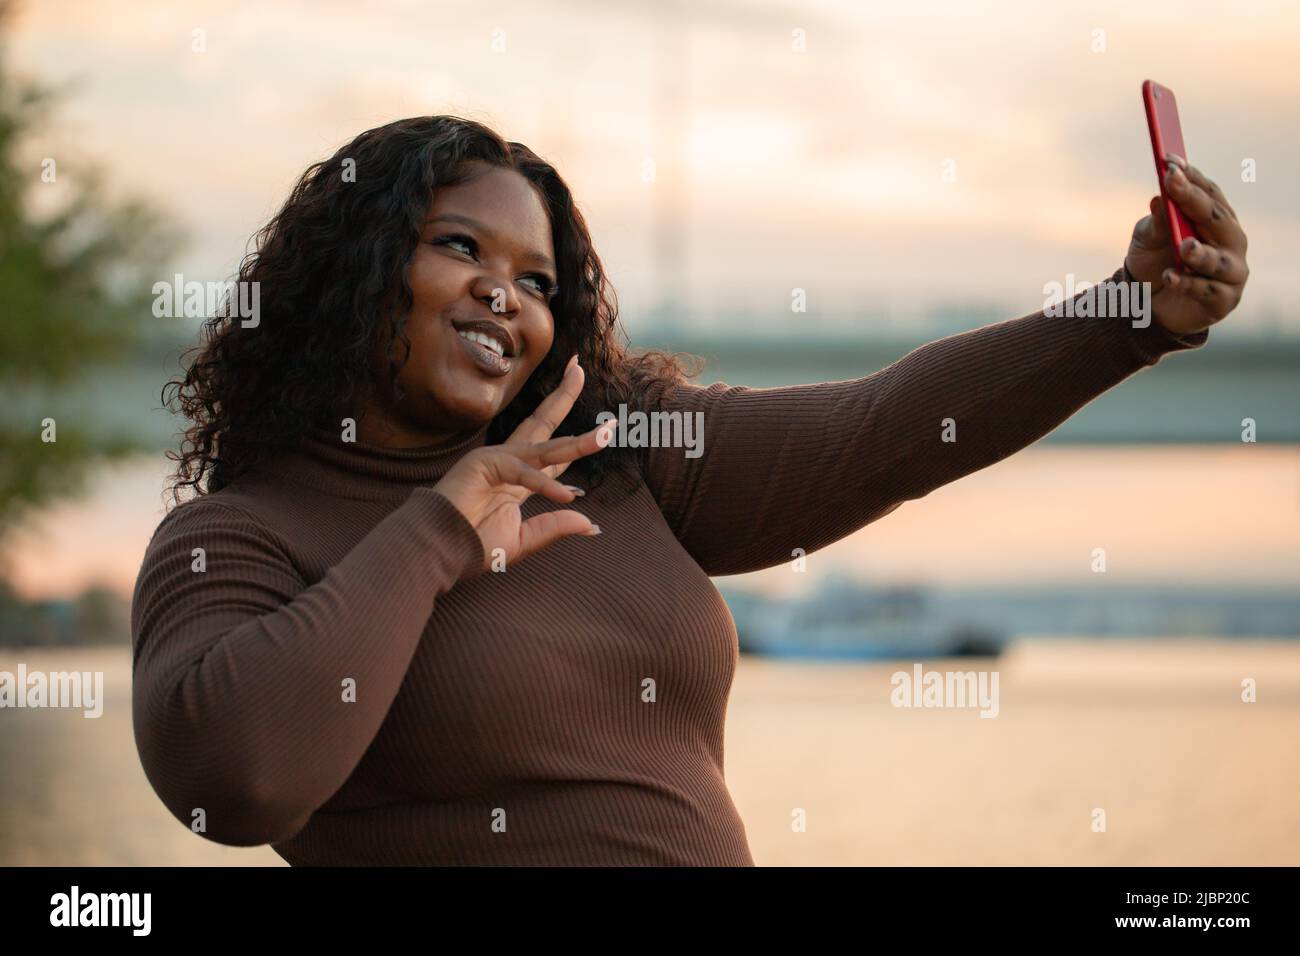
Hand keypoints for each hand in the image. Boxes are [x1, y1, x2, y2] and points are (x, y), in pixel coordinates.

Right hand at [432, 355, 612, 570]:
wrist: (438, 552)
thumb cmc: (472, 544)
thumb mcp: (523, 540)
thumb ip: (554, 529)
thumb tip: (592, 526)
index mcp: (518, 479)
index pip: (553, 454)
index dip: (578, 441)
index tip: (604, 428)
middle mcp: (509, 463)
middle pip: (544, 426)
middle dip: (564, 397)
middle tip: (580, 368)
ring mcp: (497, 459)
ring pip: (545, 447)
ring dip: (577, 441)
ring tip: (606, 433)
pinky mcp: (485, 464)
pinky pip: (523, 473)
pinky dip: (545, 484)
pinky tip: (566, 496)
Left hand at [1124, 154, 1248, 335]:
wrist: (1146, 305)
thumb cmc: (1153, 262)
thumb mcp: (1147, 239)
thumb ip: (1156, 221)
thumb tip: (1159, 198)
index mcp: (1215, 219)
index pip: (1208, 193)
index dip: (1190, 177)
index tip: (1169, 161)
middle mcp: (1230, 241)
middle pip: (1216, 219)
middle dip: (1194, 201)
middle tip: (1173, 184)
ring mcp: (1231, 271)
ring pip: (1219, 259)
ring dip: (1201, 252)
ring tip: (1183, 246)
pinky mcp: (1224, 300)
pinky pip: (1208, 291)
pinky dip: (1188, 284)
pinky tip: (1170, 277)